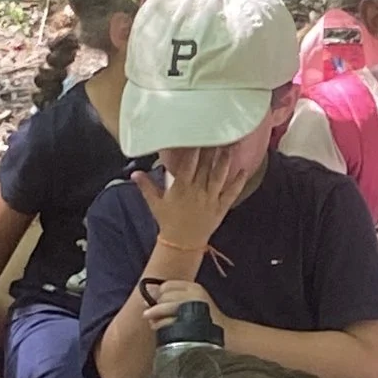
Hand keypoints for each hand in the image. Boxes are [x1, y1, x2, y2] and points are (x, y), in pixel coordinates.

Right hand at [142, 141, 261, 265]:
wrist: (181, 243)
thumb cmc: (168, 221)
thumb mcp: (155, 203)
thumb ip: (145, 186)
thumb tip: (134, 173)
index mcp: (180, 187)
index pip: (188, 164)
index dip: (194, 150)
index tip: (198, 135)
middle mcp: (197, 191)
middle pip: (206, 166)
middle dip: (211, 150)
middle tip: (218, 134)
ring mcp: (210, 199)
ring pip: (219, 176)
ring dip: (225, 161)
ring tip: (230, 146)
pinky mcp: (221, 208)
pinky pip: (231, 193)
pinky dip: (238, 182)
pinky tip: (244, 170)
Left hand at [145, 285, 234, 348]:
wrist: (227, 334)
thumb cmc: (206, 319)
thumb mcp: (193, 302)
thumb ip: (174, 298)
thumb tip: (147, 297)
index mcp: (194, 287)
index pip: (167, 285)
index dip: (159, 294)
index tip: (157, 303)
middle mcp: (194, 293)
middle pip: (164, 295)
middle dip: (155, 305)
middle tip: (150, 315)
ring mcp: (193, 306)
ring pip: (164, 305)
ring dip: (155, 315)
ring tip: (153, 323)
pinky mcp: (191, 320)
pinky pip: (168, 320)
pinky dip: (160, 324)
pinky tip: (158, 328)